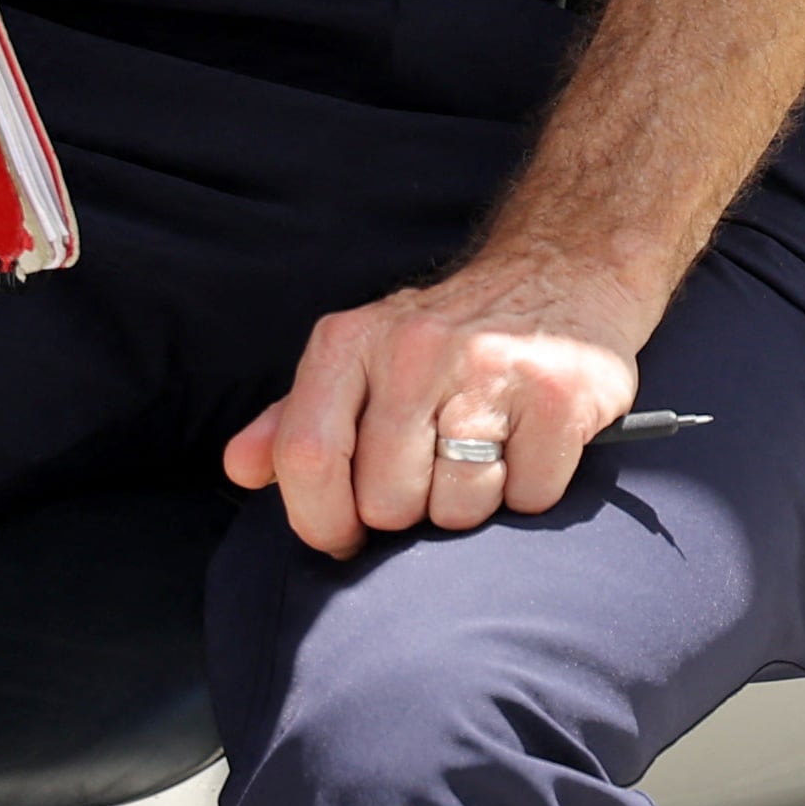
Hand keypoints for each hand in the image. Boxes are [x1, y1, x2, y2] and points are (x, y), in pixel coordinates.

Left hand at [220, 244, 658, 556]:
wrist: (564, 270)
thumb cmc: (448, 335)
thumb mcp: (361, 357)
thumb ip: (295, 418)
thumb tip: (240, 469)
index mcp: (352, 341)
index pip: (308, 457)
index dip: (320, 520)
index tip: (344, 535)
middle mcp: (416, 347)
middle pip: (386, 501)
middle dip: (409, 510)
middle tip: (433, 470)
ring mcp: (491, 368)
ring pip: (456, 509)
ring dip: (471, 503)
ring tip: (483, 453)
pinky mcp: (558, 396)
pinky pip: (527, 498)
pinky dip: (530, 490)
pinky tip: (529, 444)